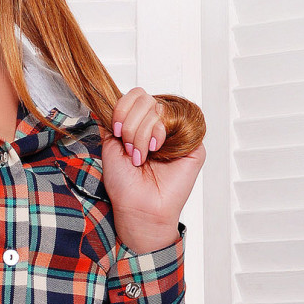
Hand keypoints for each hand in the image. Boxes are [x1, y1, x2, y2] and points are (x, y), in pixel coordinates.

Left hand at [102, 88, 205, 251]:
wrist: (138, 207)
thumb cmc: (125, 184)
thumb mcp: (110, 146)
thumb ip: (113, 121)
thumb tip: (110, 101)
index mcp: (141, 124)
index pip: (135, 96)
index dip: (123, 109)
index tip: (117, 131)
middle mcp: (160, 125)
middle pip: (145, 99)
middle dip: (131, 125)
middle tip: (132, 150)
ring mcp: (177, 132)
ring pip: (159, 107)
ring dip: (142, 133)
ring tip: (143, 155)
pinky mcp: (193, 141)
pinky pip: (180, 118)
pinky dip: (160, 132)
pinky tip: (157, 150)